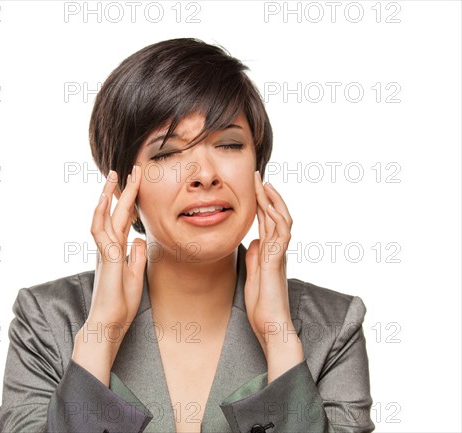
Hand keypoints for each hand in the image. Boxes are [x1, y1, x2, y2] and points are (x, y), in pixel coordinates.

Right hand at [72, 165, 147, 383]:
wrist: (107, 325)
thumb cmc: (119, 305)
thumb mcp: (134, 276)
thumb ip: (136, 257)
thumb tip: (139, 240)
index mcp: (115, 251)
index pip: (123, 221)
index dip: (128, 202)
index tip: (135, 185)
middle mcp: (107, 248)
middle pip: (113, 214)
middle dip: (121, 191)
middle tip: (127, 170)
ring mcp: (104, 253)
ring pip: (104, 218)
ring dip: (108, 196)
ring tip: (114, 177)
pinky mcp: (106, 260)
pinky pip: (101, 234)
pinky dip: (102, 216)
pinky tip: (107, 201)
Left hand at [244, 171, 302, 380]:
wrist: (271, 326)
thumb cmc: (263, 305)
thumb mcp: (254, 276)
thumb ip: (255, 258)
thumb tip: (254, 242)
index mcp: (271, 252)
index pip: (267, 222)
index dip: (261, 203)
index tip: (254, 187)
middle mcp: (278, 250)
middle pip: (275, 215)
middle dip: (266, 195)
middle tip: (258, 176)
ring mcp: (279, 255)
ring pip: (281, 220)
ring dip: (272, 201)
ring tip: (263, 184)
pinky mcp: (276, 262)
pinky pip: (280, 235)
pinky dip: (276, 219)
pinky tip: (267, 206)